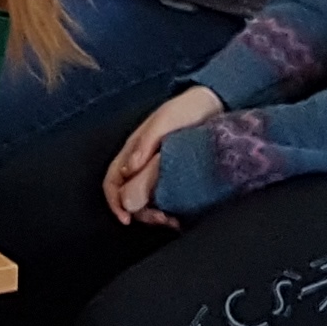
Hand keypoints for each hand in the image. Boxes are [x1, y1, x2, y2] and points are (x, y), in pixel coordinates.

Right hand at [105, 85, 222, 226]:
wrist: (213, 105)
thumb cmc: (186, 109)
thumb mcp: (165, 122)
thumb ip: (145, 144)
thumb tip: (127, 170)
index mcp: (133, 151)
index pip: (112, 182)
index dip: (115, 202)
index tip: (127, 218)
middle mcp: (141, 164)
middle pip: (128, 197)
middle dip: (140, 213)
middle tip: (161, 219)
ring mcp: (158, 172)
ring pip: (146, 201)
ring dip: (155, 214)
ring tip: (173, 220)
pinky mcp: (176, 177)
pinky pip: (165, 199)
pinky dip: (169, 210)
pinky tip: (181, 215)